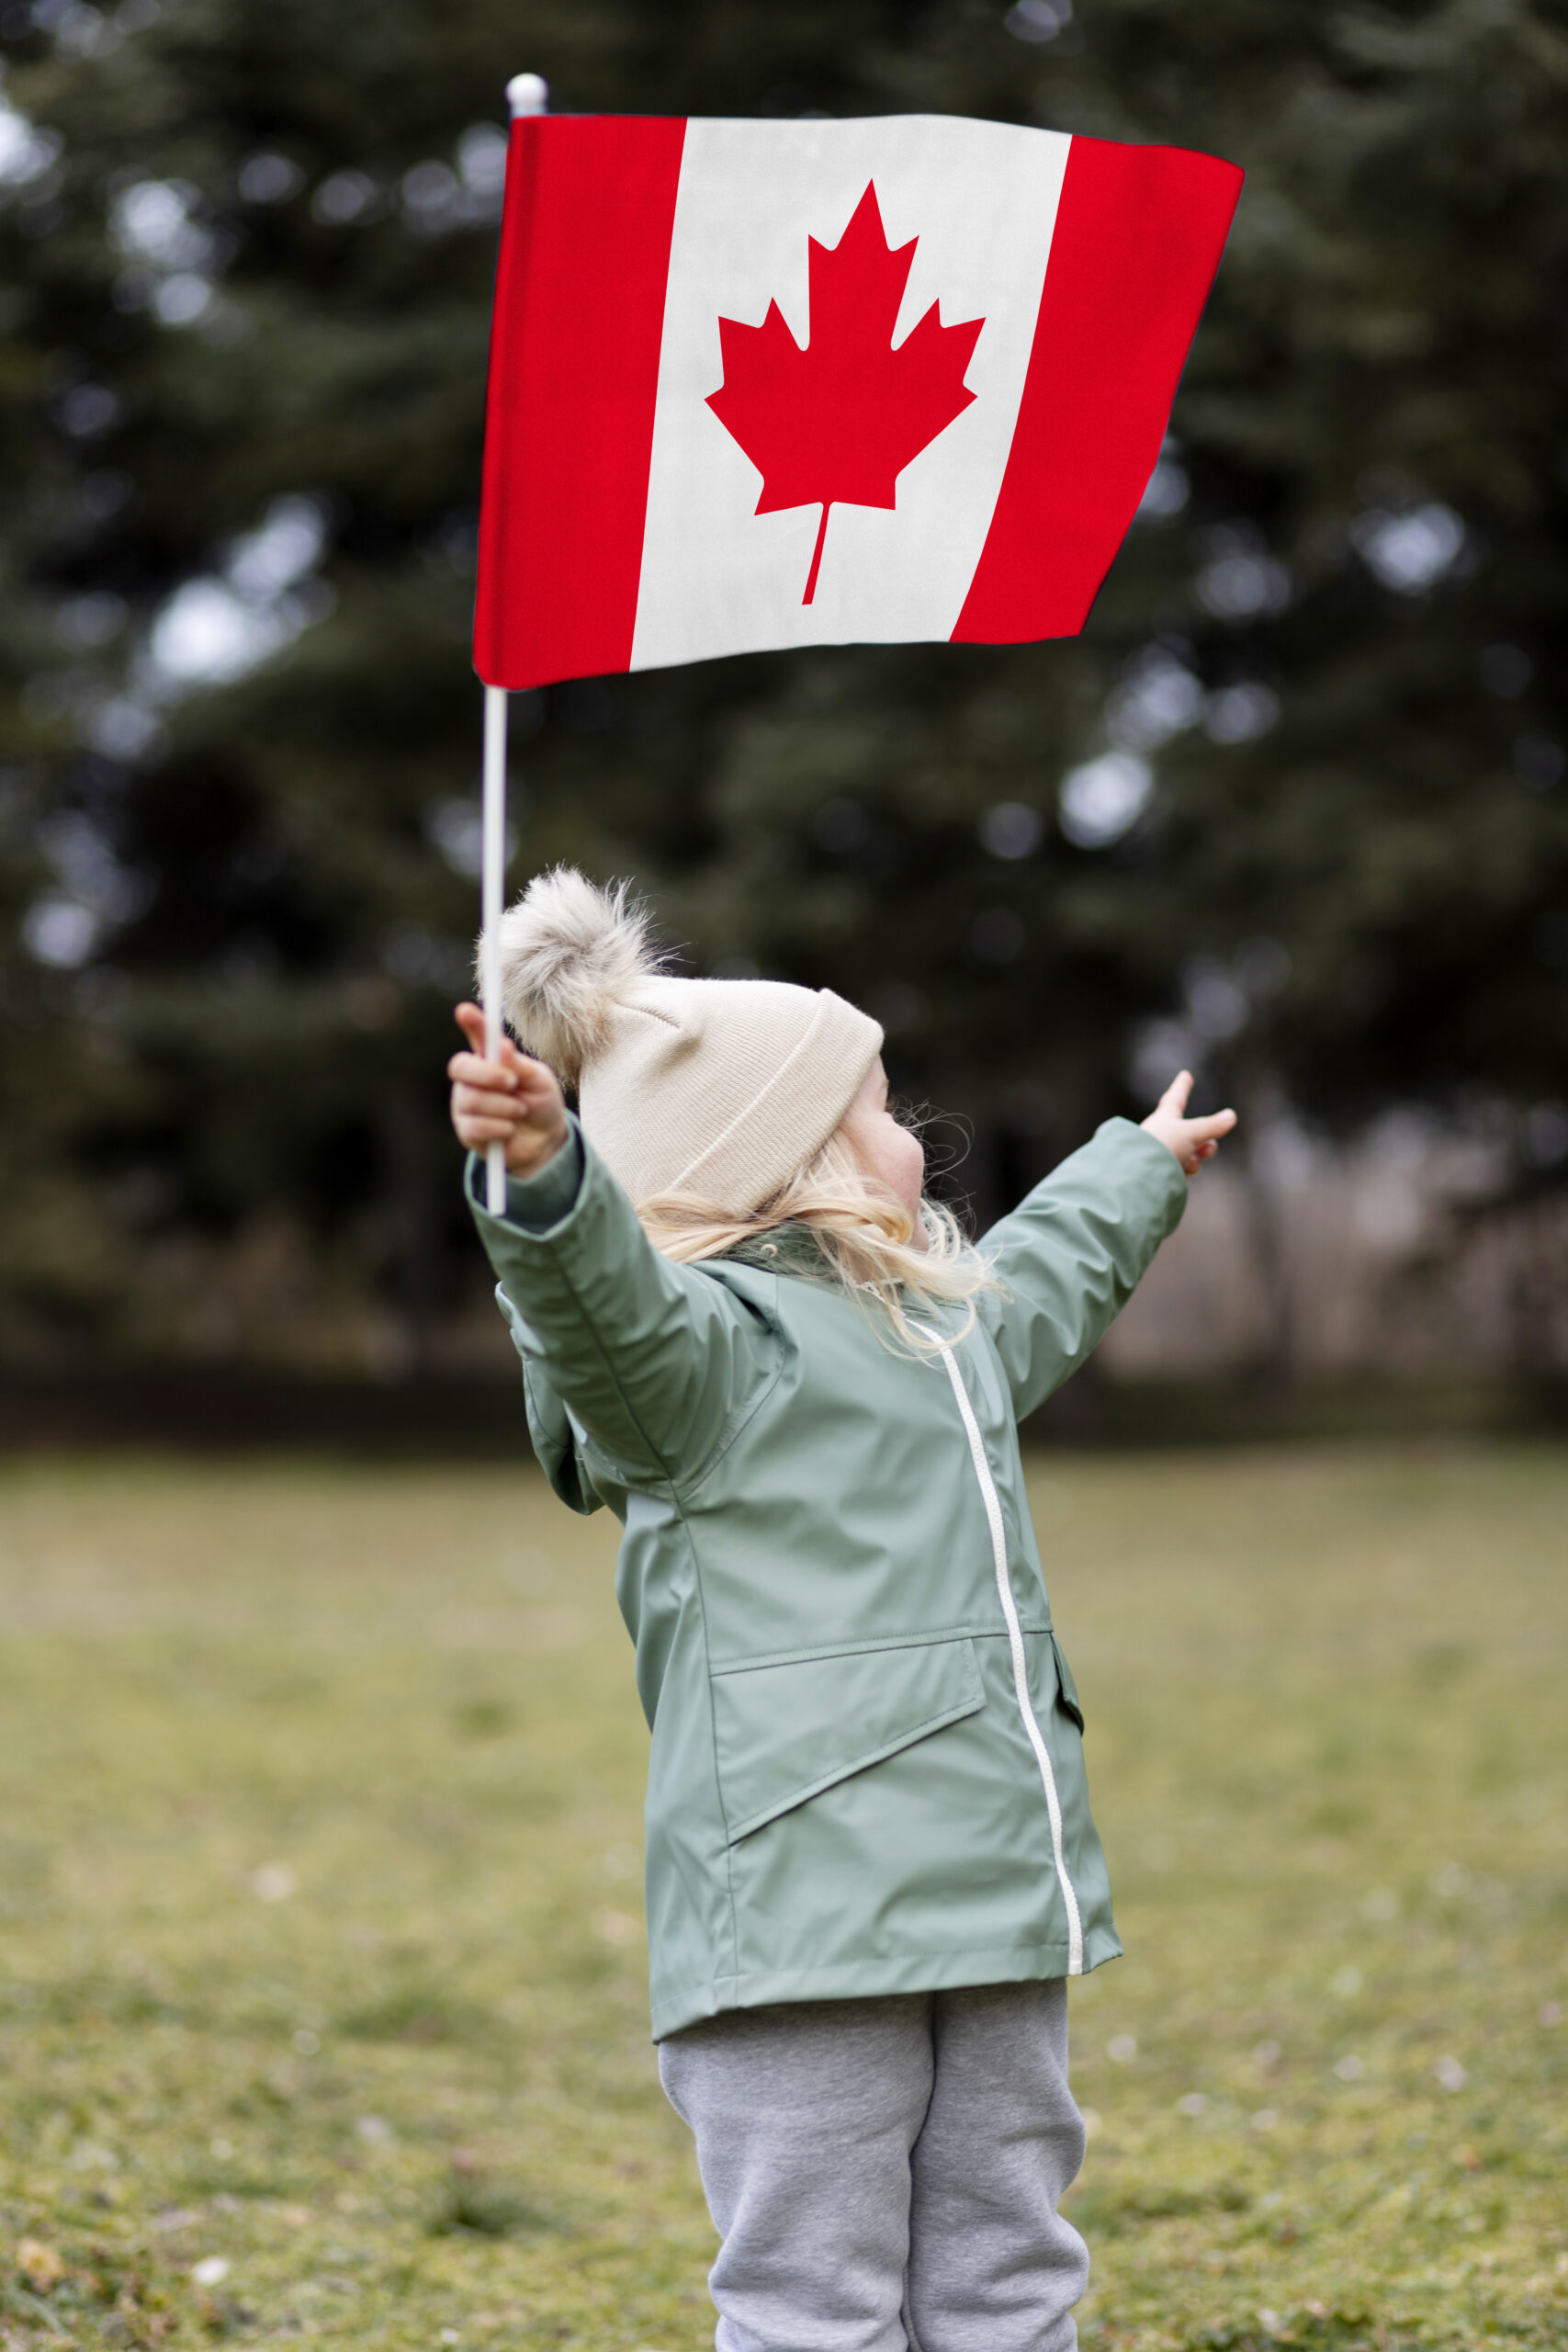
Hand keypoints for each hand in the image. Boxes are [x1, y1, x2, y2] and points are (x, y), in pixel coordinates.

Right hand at [448, 1003, 569, 1177]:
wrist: (544, 1141)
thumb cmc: (540, 1102)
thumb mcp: (540, 1081)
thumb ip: (520, 1066)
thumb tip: (503, 1047)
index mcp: (490, 1059)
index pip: (477, 1036)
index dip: (471, 1024)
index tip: (465, 1010)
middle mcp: (472, 1078)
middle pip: (460, 1067)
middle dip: (488, 1074)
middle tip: (513, 1082)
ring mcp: (465, 1103)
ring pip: (471, 1100)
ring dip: (504, 1107)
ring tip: (520, 1111)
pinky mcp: (466, 1130)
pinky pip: (475, 1126)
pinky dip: (500, 1128)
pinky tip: (509, 1129)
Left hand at [1141, 1070, 1236, 1176]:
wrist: (1138, 1177)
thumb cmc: (1161, 1147)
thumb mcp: (1191, 1133)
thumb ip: (1211, 1126)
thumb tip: (1231, 1116)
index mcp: (1164, 1118)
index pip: (1176, 1098)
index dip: (1182, 1087)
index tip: (1185, 1075)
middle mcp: (1161, 1134)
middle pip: (1191, 1132)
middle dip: (1204, 1141)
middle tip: (1207, 1148)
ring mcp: (1160, 1154)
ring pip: (1189, 1153)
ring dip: (1196, 1159)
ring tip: (1191, 1164)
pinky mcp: (1161, 1172)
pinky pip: (1181, 1169)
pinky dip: (1186, 1170)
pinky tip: (1181, 1174)